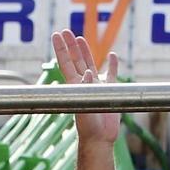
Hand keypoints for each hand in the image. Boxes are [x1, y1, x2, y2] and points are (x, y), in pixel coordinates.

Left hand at [52, 30, 119, 144]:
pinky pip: (111, 74)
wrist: (100, 138)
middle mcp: (84, 83)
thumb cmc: (89, 126)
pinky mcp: (109, 91)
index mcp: (74, 86)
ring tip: (80, 38)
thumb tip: (89, 72)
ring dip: (86, 51)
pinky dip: (112, 65)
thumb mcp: (85, 106)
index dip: (61, 48)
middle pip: (75, 60)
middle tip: (65, 30)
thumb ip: (86, 89)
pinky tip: (112, 55)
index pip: (65, 63)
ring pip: (91, 63)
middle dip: (70, 45)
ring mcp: (96, 86)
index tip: (56, 34)